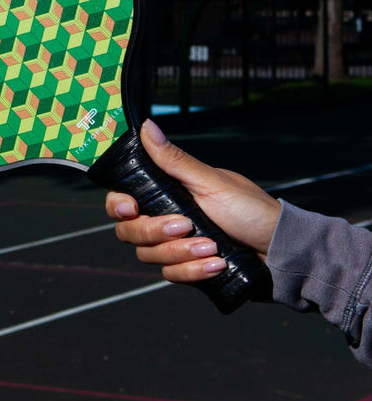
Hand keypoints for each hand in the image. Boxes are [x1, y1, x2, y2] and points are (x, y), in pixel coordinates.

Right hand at [105, 119, 280, 284]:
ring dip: (180, 253)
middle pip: (128, 231)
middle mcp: (163, 219)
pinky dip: (193, 271)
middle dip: (155, 232)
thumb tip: (147, 125)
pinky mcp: (187, 270)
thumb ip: (174, 160)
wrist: (281, 250)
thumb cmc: (251, 210)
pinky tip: (216, 265)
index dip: (118, 206)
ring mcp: (174, 246)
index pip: (121, 201)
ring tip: (213, 247)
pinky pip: (172, 275)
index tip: (131, 208)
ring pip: (149, 256)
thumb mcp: (211, 182)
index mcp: (164, 193)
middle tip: (187, 226)